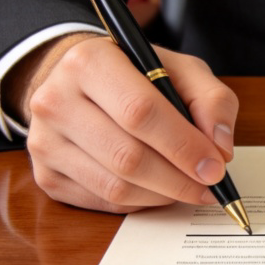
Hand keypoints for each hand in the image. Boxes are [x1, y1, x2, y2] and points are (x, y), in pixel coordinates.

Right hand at [5, 34, 238, 212]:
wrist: (78, 82)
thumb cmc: (135, 74)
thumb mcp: (180, 69)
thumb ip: (211, 100)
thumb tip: (221, 149)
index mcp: (89, 62)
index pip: (140, 112)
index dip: (183, 145)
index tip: (215, 167)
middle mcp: (56, 100)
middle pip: (126, 156)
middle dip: (178, 179)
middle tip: (209, 186)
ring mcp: (44, 141)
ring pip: (115, 187)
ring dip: (162, 195)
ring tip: (189, 187)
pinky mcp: (45, 175)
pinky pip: (102, 202)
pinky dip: (140, 202)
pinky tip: (157, 188)